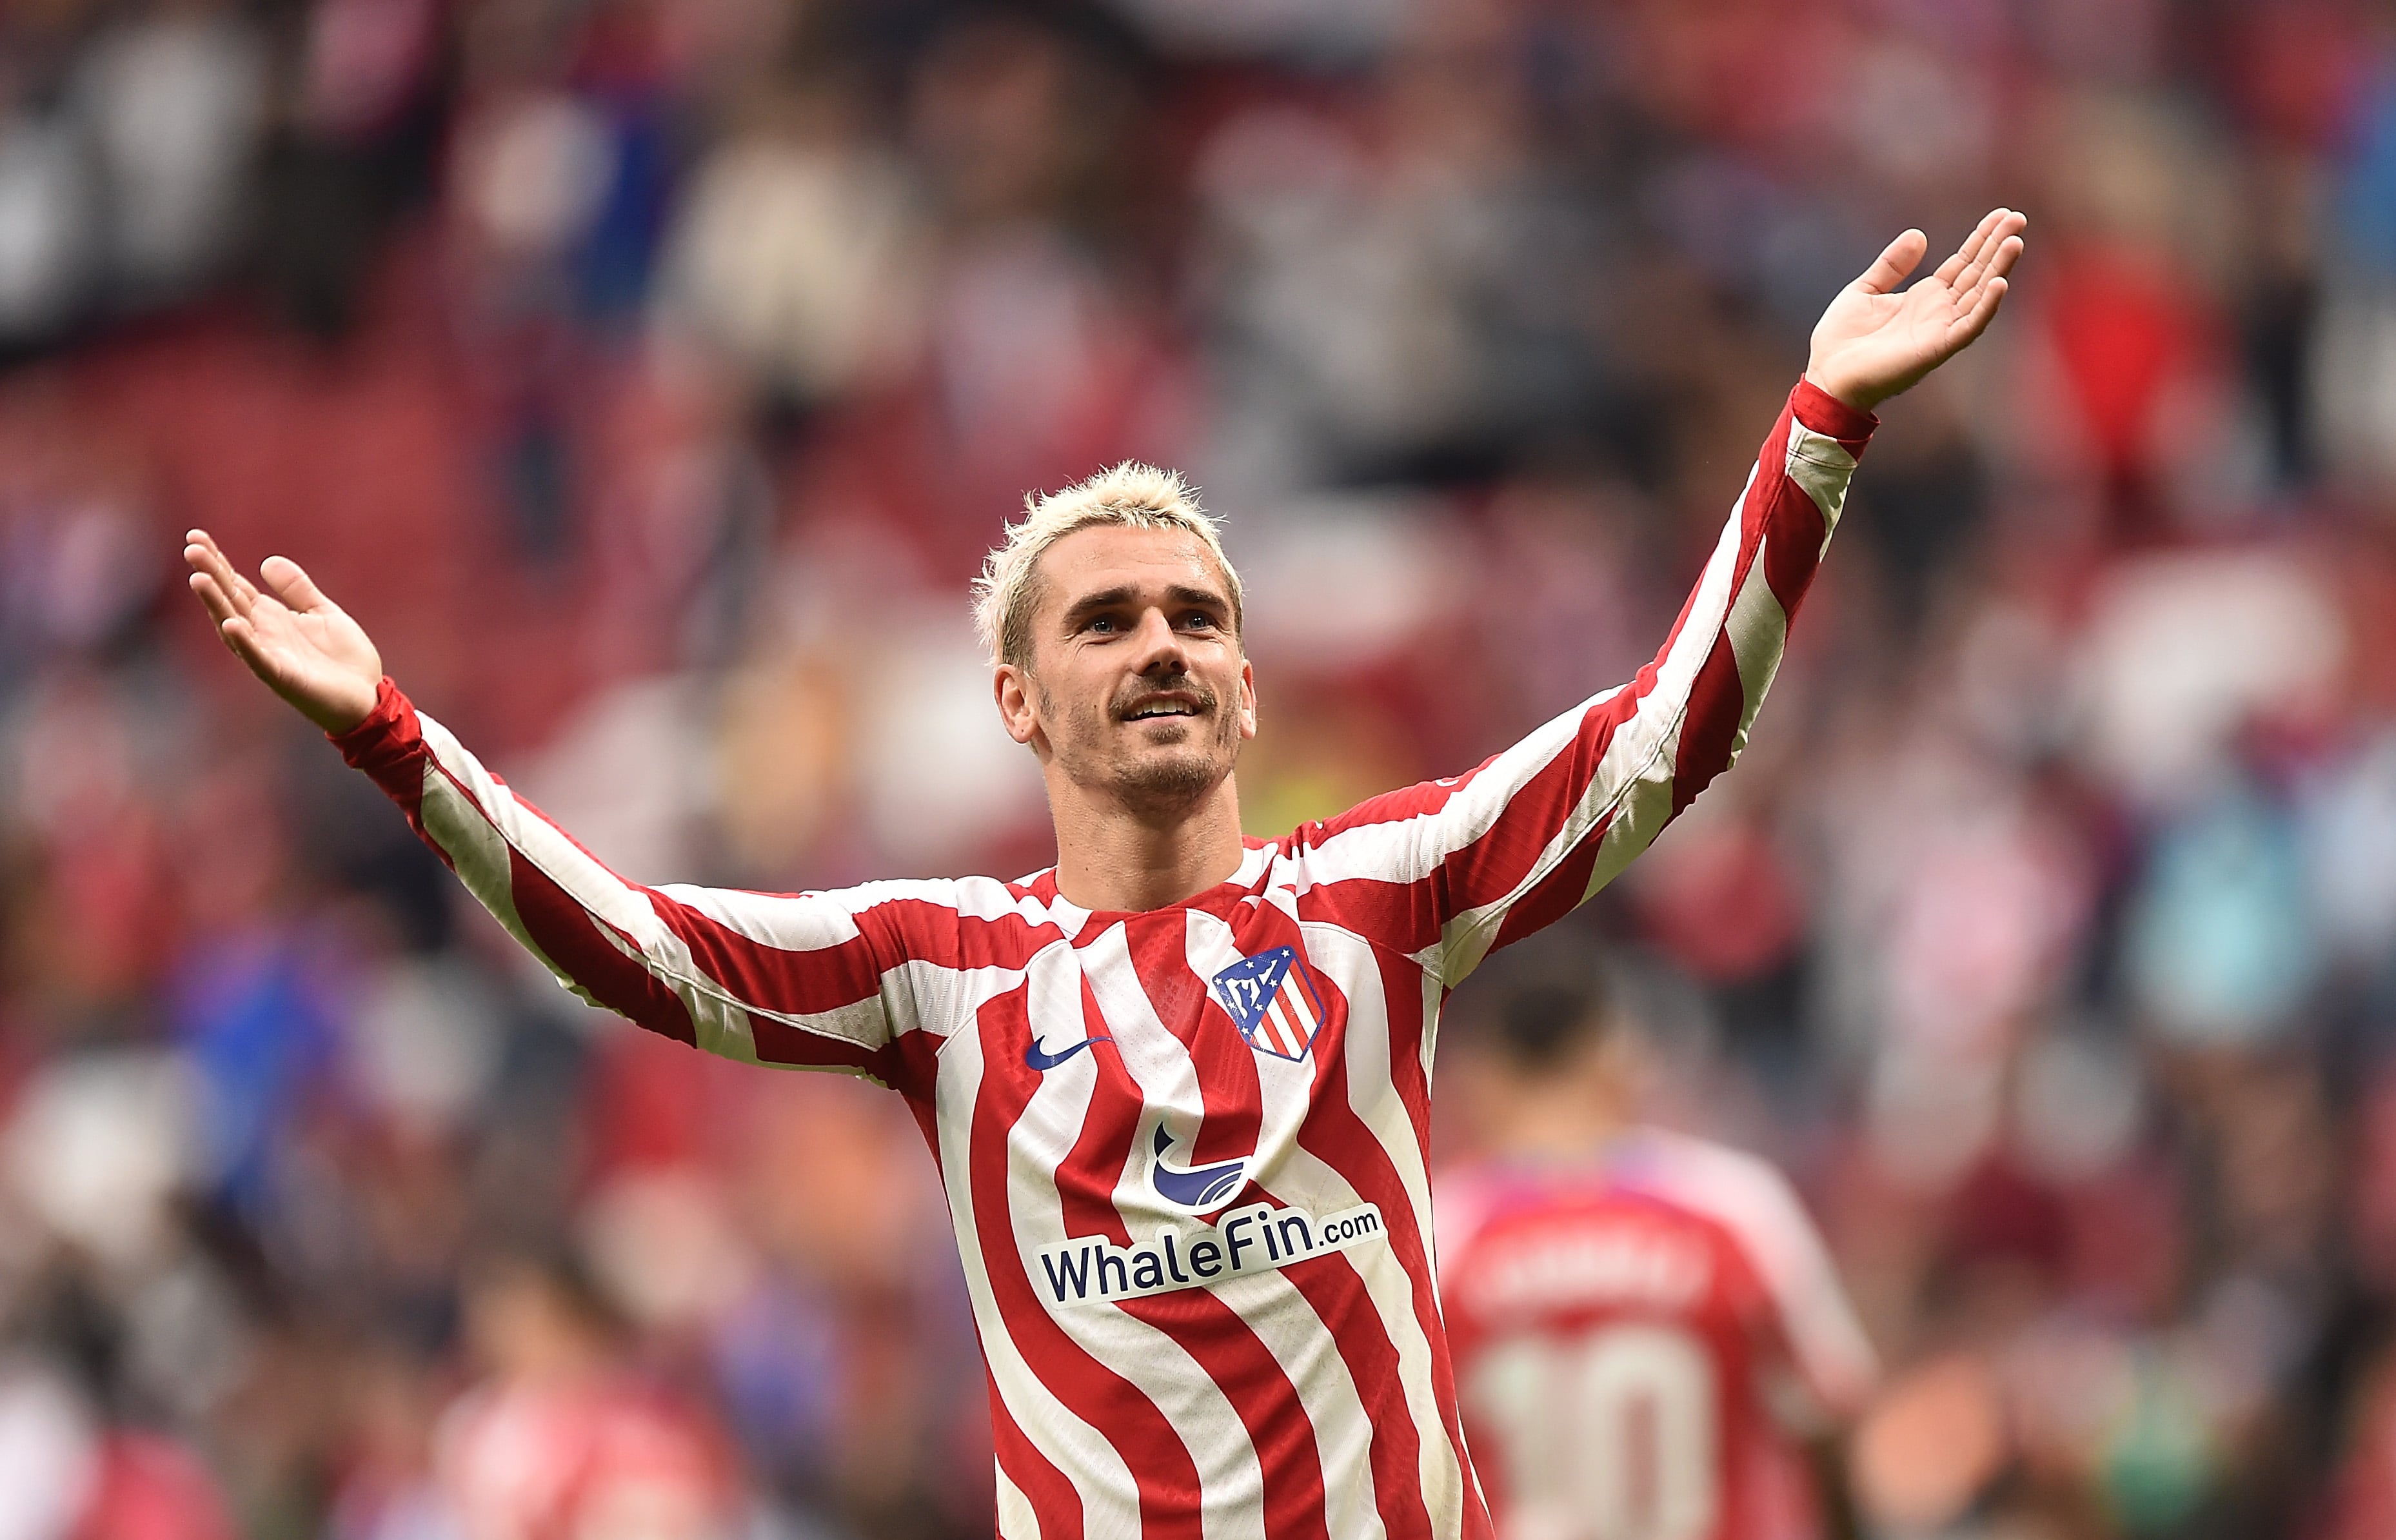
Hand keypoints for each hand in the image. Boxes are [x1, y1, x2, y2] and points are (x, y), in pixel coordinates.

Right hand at [184, 529, 381, 732]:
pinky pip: (258, 658)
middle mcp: (263, 633)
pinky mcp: (282, 676)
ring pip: (235, 625)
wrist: (369, 696)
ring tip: (199, 579)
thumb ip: (297, 589)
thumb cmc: (344, 658)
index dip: (217, 561)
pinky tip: (231, 624)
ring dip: (216, 604)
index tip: (195, 535)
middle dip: (210, 575)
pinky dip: (244, 643)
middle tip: (191, 549)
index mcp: (271, 616)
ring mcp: (269, 654)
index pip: (236, 584)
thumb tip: (267, 562)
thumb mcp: (323, 612)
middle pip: (229, 599)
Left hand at [1805, 207, 2026, 411]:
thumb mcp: (1864, 290)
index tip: (2002, 214)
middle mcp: (1939, 312)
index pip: (1962, 263)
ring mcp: (1941, 330)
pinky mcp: (1937, 348)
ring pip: (1979, 295)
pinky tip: (1999, 283)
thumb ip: (1891, 265)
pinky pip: (1969, 326)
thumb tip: (1919, 235)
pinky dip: (1986, 306)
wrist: (1825, 374)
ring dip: (1999, 269)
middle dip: (1997, 246)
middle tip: (2018, 217)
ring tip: (2015, 241)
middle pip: (1977, 273)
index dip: (1982, 239)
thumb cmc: (1841, 339)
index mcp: (1924, 297)